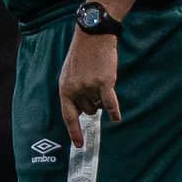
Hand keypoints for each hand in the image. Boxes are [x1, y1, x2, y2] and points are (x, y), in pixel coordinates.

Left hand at [57, 29, 120, 147]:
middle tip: (94, 87)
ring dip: (101, 98)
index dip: (74, 132)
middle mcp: (75, 90)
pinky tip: (116, 118)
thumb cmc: (82, 56)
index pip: (68, 116)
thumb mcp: (69, 74)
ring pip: (99, 106)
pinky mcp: (104, 82)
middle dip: (92, 104)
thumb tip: (80, 112)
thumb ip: (72, 92)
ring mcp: (89, 87)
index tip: (78, 145)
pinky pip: (109, 103)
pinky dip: (114, 111)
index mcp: (64, 89)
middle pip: (87, 111)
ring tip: (100, 80)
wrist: (93, 36)